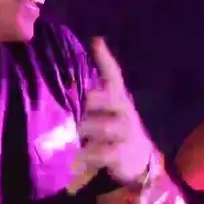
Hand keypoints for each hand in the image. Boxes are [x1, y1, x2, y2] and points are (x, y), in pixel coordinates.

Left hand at [77, 37, 155, 184]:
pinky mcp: (121, 155)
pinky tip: (80, 155)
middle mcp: (124, 112)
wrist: (140, 161)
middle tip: (82, 106)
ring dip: (87, 129)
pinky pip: (103, 152)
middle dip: (95, 99)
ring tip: (77, 134)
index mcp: (119, 99)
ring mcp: (125, 134)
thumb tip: (63, 84)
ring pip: (105, 125)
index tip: (97, 42)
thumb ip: (93, 100)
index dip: (106, 59)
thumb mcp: (108, 112)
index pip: (114, 76)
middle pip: (111, 98)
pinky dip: (89, 153)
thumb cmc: (115, 132)